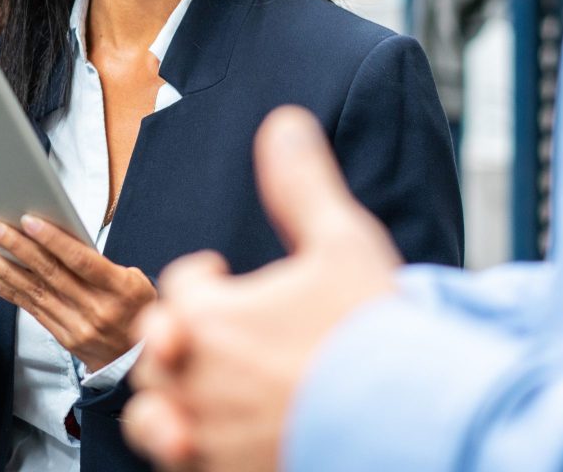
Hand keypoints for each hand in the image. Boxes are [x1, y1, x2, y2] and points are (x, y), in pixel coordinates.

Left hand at [0, 214, 155, 372]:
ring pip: (37, 292)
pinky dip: (13, 294)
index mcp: (120, 288)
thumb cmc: (136, 307)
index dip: (52, 239)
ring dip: (7, 270)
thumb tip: (62, 238)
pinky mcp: (65, 338)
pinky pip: (35, 311)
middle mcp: (97, 308)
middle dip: (19, 247)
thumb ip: (101, 263)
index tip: (27, 221)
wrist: (138, 357)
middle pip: (51, 272)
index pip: (80, 260)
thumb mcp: (133, 280)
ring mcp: (79, 326)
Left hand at [123, 106, 402, 470]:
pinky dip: (191, 453)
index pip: (181, 285)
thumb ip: (301, 183)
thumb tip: (283, 125)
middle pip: (156, 350)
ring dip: (166, 405)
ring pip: (152, 418)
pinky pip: (179, 467)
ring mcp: (204, 435)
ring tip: (195, 402)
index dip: (205, 277)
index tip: (223, 277)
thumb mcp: (342, 241)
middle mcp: (191, 376)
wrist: (410, 426)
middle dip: (180, 340)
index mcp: (206, 314)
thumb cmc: (373, 337)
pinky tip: (221, 444)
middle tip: (215, 340)